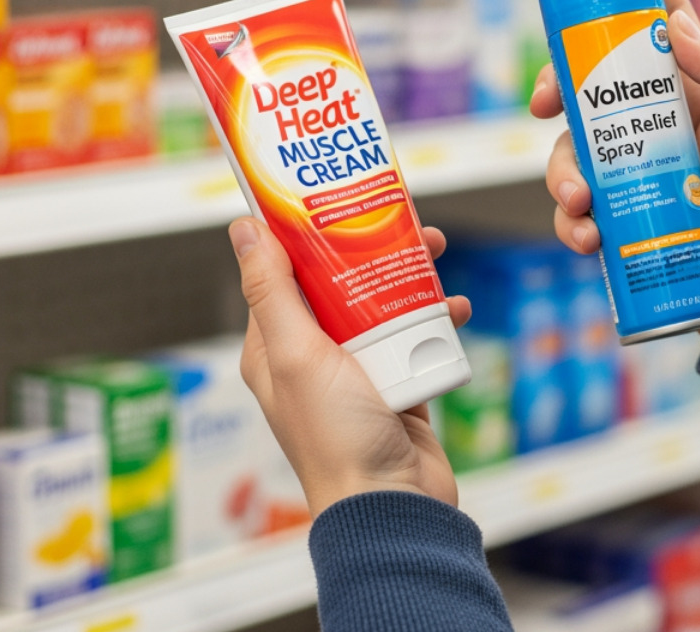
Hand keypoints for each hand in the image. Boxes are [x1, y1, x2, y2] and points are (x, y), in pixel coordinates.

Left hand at [230, 217, 471, 516]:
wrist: (391, 506)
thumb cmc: (336, 439)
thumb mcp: (297, 354)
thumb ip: (272, 291)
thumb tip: (244, 230)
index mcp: (276, 348)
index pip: (284, 273)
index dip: (306, 232)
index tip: (331, 194)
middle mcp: (314, 357)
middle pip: (340, 282)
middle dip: (370, 246)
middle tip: (401, 217)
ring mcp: (359, 371)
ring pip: (384, 304)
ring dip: (410, 276)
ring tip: (435, 252)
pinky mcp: (399, 385)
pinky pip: (417, 336)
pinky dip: (436, 317)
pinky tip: (455, 307)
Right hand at [531, 0, 699, 360]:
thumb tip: (675, 22)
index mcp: (687, 96)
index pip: (644, 41)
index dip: (607, 21)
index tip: (576, 17)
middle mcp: (652, 129)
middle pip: (588, 95)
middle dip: (555, 94)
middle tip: (542, 105)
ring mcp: (631, 175)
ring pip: (571, 156)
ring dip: (561, 175)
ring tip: (580, 202)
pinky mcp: (619, 219)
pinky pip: (576, 213)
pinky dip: (571, 223)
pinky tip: (590, 238)